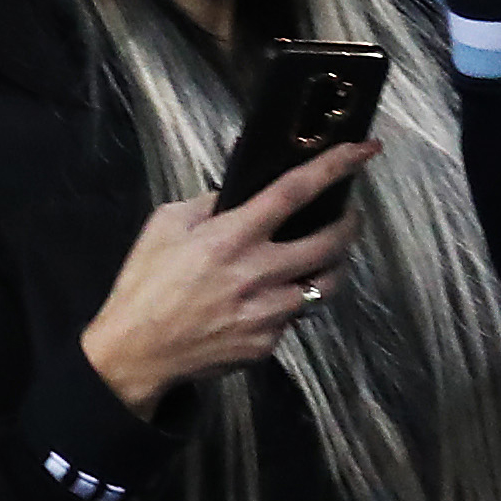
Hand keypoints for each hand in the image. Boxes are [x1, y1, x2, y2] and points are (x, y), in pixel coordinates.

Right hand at [82, 140, 372, 412]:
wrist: (137, 350)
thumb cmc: (144, 283)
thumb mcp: (162, 227)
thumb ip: (205, 205)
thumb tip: (237, 194)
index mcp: (230, 238)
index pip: (294, 192)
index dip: (334, 167)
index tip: (364, 149)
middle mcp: (259, 273)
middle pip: (331, 243)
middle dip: (351, 224)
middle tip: (350, 216)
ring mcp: (270, 312)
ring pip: (326, 285)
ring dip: (329, 267)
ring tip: (318, 260)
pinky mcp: (270, 342)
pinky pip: (293, 317)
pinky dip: (286, 304)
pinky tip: (264, 303)